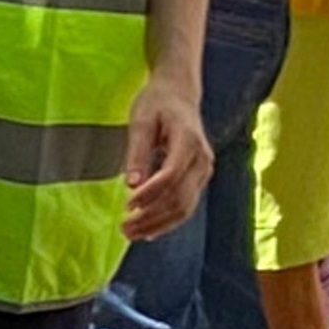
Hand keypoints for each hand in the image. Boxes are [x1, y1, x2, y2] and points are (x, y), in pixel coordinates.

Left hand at [118, 70, 211, 241]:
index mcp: (189, 140)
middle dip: (152, 216)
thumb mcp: (141, 120)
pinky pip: (186, 205)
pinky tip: (149, 231)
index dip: (149, 194)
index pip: (171, 175)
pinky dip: (168, 221)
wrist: (179, 94)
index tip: (127, 205)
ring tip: (132, 234)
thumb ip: (137, 152)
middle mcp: (202, 159)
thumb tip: (131, 184)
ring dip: (158, 224)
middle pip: (180, 197)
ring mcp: (204, 171)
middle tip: (124, 228)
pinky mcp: (199, 178)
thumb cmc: (157, 103)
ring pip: (185, 207)